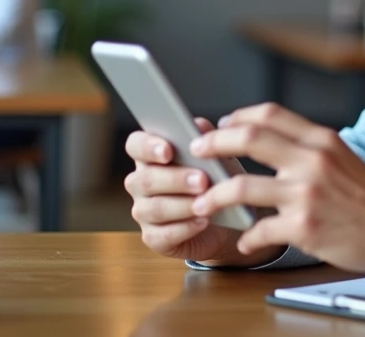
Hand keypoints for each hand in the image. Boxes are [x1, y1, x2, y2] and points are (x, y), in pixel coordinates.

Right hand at [123, 117, 280, 266]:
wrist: (229, 216)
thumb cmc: (218, 179)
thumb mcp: (218, 155)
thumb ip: (207, 138)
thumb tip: (199, 126)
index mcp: (150, 155)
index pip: (135, 145)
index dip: (147, 147)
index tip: (167, 151)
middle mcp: (140, 182)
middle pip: (145, 179)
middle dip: (175, 179)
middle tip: (202, 180)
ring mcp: (144, 211)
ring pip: (154, 208)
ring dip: (182, 205)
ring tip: (205, 202)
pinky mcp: (153, 238)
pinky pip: (161, 235)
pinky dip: (184, 228)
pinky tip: (202, 221)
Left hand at [189, 103, 364, 272]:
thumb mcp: (343, 157)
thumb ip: (308, 149)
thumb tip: (270, 144)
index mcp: (321, 139)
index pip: (270, 114)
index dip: (238, 118)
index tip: (221, 127)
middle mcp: (312, 160)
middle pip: (248, 138)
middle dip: (214, 144)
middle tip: (198, 152)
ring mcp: (306, 194)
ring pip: (242, 186)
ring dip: (214, 196)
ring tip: (202, 204)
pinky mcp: (304, 227)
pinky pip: (260, 229)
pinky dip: (247, 237)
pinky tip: (246, 241)